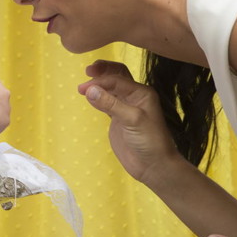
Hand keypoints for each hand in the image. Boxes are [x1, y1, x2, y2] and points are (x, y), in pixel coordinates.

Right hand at [78, 60, 180, 184]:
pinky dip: (97, 98)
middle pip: (116, 76)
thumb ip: (111, 104)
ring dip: (98, 85)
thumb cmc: (149, 141)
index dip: (101, 80)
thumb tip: (90, 90)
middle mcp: (134, 96)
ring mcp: (125, 107)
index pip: (118, 79)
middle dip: (102, 71)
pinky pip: (106, 103)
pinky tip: (88, 98)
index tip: (85, 88)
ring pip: (110, 89)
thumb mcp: (132, 120)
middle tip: (87, 70)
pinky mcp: (118, 119)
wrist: (153, 166)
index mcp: (142, 92)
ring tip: (82, 87)